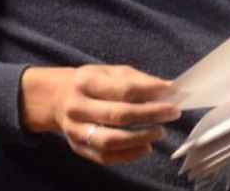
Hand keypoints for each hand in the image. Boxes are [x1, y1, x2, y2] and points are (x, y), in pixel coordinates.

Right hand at [20, 65, 180, 164]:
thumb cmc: (92, 82)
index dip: (148, 91)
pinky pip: (105, 156)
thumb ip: (137, 79)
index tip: (170, 92)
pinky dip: (128, 155)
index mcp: (86, 81)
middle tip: (172, 113)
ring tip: (160, 132)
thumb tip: (167, 88)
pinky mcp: (78, 148)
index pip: (121, 89)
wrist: (57, 98)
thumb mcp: (110, 72)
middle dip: (150, 114)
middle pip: (118, 115)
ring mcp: (75, 130)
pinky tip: (146, 147)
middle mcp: (77, 106)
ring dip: (140, 138)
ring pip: (110, 140)